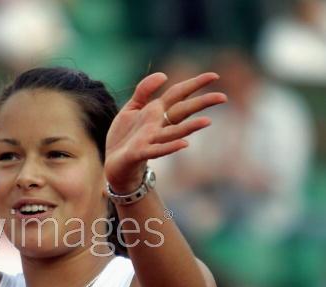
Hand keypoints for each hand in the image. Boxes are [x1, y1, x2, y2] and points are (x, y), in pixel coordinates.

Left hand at [104, 72, 226, 191]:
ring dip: (190, 127)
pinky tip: (185, 144)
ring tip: (208, 121)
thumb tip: (164, 75)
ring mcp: (150, 140)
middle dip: (201, 104)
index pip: (179, 94)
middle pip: (182, 111)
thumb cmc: (124, 137)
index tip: (215, 76)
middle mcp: (158, 125)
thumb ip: (144, 91)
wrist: (112, 163)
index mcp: (156, 112)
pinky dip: (170, 147)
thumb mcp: (131, 108)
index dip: (194, 84)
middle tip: (223, 97)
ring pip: (174, 132)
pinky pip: (157, 150)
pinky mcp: (140, 153)